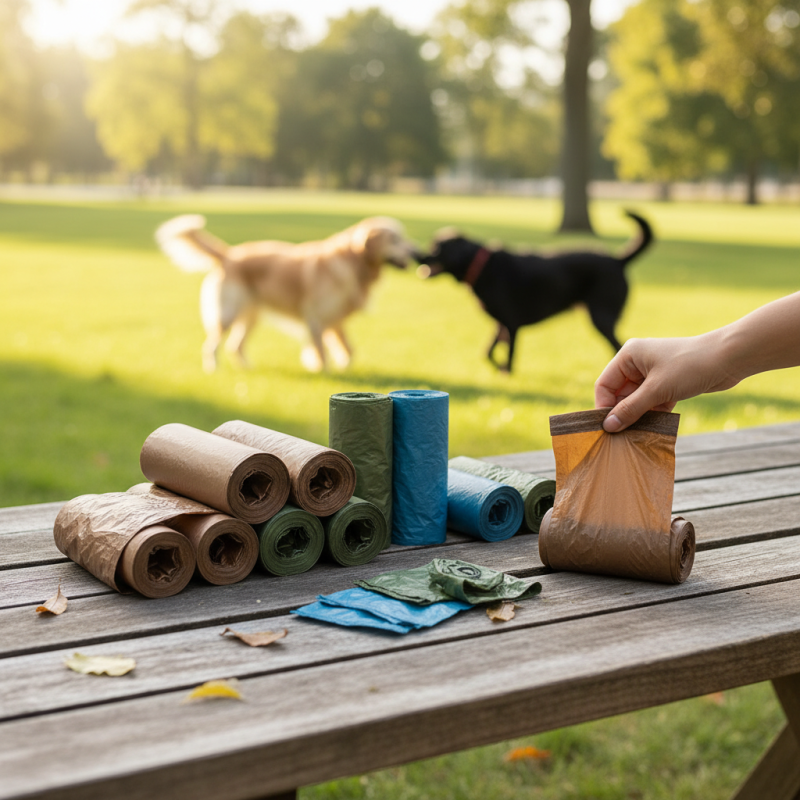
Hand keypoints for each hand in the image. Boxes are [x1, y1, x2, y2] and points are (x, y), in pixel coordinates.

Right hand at [594, 334, 739, 431]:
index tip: (608, 428)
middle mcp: (637, 363)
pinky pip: (651, 402)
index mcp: (629, 356)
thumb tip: (608, 427)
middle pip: (619, 394)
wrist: (730, 359)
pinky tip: (656, 426)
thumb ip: (630, 409)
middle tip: (624, 435)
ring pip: (636, 400)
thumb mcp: (657, 390)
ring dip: (639, 416)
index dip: (604, 406)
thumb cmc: (690, 367)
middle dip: (623, 413)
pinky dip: (653, 413)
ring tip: (640, 433)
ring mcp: (653, 373)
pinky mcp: (667, 383)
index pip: (605, 384)